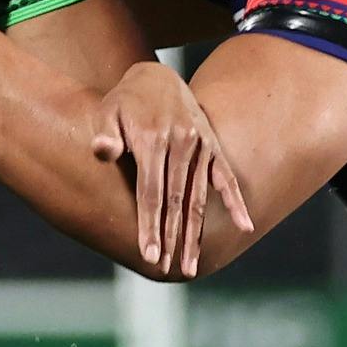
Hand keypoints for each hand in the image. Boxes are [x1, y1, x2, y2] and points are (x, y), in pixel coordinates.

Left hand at [91, 57, 255, 277]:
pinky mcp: (212, 145)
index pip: (151, 193)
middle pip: (176, 201)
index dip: (150, 226)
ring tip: (192, 265)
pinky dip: (235, 200)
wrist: (155, 76)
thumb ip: (105, 133)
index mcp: (152, 139)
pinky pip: (226, 176)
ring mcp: (200, 145)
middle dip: (171, 238)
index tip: (149, 255)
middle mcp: (180, 144)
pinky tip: (244, 225)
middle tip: (168, 270)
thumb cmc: (123, 101)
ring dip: (196, 233)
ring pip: (199, 197)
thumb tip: (101, 150)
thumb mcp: (107, 112)